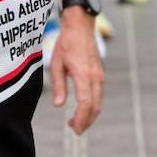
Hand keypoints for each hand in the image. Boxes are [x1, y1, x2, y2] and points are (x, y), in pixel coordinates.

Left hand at [49, 8, 103, 133]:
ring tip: (76, 121)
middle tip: (75, 129)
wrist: (81, 26)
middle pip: (95, 106)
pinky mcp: (99, 73)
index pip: (86, 103)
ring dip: (89, 114)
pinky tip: (82, 107)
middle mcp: (95, 77)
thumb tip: (59, 105)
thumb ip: (58, 85)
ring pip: (98, 101)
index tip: (75, 128)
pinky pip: (98, 94)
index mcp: (84, 75)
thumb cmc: (66, 43)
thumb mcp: (57, 64)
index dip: (81, 119)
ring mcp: (99, 75)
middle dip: (87, 121)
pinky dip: (92, 104)